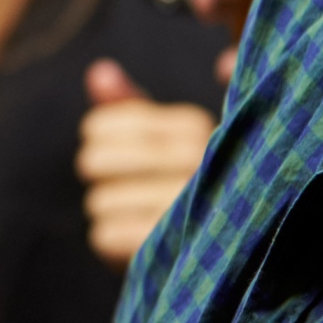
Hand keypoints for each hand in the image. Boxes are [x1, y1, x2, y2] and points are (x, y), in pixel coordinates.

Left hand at [76, 60, 213, 265]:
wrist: (229, 250)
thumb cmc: (186, 183)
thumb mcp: (167, 138)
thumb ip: (132, 107)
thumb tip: (100, 73)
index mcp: (194, 128)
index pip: (101, 125)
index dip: (95, 138)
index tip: (110, 146)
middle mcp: (197, 162)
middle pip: (94, 162)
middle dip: (98, 176)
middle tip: (120, 185)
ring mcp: (190, 208)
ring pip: (100, 203)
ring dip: (109, 213)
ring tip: (139, 214)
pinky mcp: (176, 249)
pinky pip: (106, 237)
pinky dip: (112, 242)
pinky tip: (138, 241)